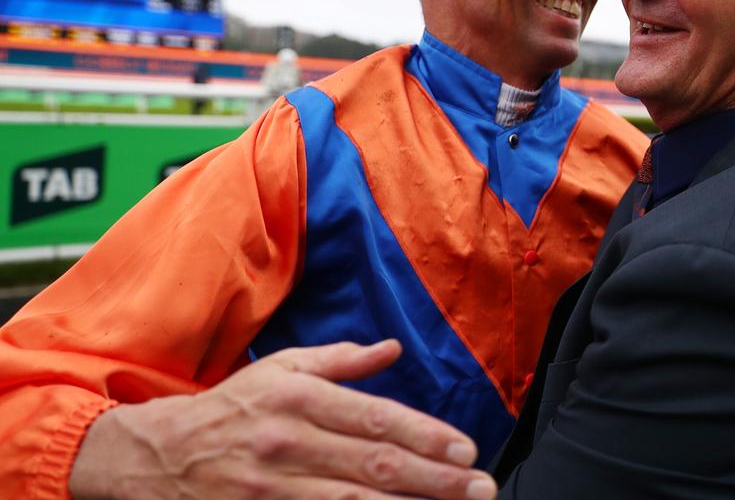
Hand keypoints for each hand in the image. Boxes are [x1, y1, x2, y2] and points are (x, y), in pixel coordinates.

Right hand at [69, 339, 496, 499]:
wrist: (154, 456)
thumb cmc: (230, 408)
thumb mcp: (280, 369)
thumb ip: (340, 361)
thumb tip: (392, 349)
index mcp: (298, 397)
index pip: (375, 418)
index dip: (426, 435)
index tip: (466, 450)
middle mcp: (288, 440)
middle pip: (375, 464)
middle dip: (436, 479)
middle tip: (480, 487)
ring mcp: (271, 487)